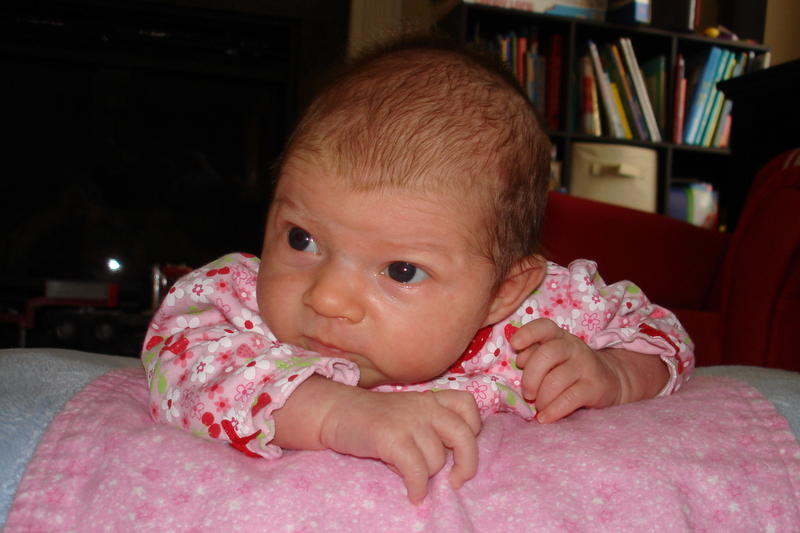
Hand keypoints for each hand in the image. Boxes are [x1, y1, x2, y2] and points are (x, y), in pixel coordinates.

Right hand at [320, 386, 481, 503]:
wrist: (338, 413)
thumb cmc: (375, 420)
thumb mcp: (409, 413)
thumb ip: (431, 427)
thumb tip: (453, 462)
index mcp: (430, 399)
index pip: (467, 404)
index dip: (473, 427)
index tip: (461, 447)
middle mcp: (425, 407)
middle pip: (464, 435)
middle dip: (467, 463)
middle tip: (457, 480)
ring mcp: (409, 421)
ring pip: (437, 459)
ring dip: (427, 475)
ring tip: (409, 472)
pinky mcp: (392, 437)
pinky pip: (417, 470)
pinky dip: (418, 488)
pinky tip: (413, 494)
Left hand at [510, 318, 667, 423]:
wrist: (608, 381)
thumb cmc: (569, 369)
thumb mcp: (552, 358)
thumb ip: (533, 354)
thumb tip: (520, 359)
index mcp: (559, 337)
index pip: (544, 327)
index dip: (528, 333)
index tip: (515, 345)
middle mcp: (573, 347)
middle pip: (546, 354)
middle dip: (531, 377)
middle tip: (528, 394)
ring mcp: (585, 366)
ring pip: (556, 380)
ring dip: (542, 398)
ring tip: (540, 406)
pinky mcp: (594, 387)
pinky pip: (570, 398)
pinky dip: (554, 410)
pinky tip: (545, 417)